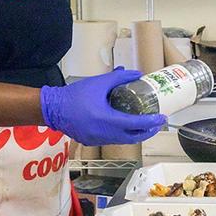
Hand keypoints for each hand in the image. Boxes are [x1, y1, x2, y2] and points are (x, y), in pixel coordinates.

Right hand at [40, 68, 165, 145]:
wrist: (53, 108)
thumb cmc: (75, 96)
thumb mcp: (98, 83)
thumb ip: (119, 78)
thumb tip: (136, 74)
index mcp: (107, 120)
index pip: (135, 124)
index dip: (150, 122)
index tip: (161, 118)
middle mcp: (104, 134)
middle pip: (133, 137)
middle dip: (147, 131)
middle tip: (156, 123)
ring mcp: (98, 140)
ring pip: (123, 141)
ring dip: (135, 134)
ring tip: (144, 124)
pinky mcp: (92, 141)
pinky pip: (112, 140)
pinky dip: (122, 135)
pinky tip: (125, 126)